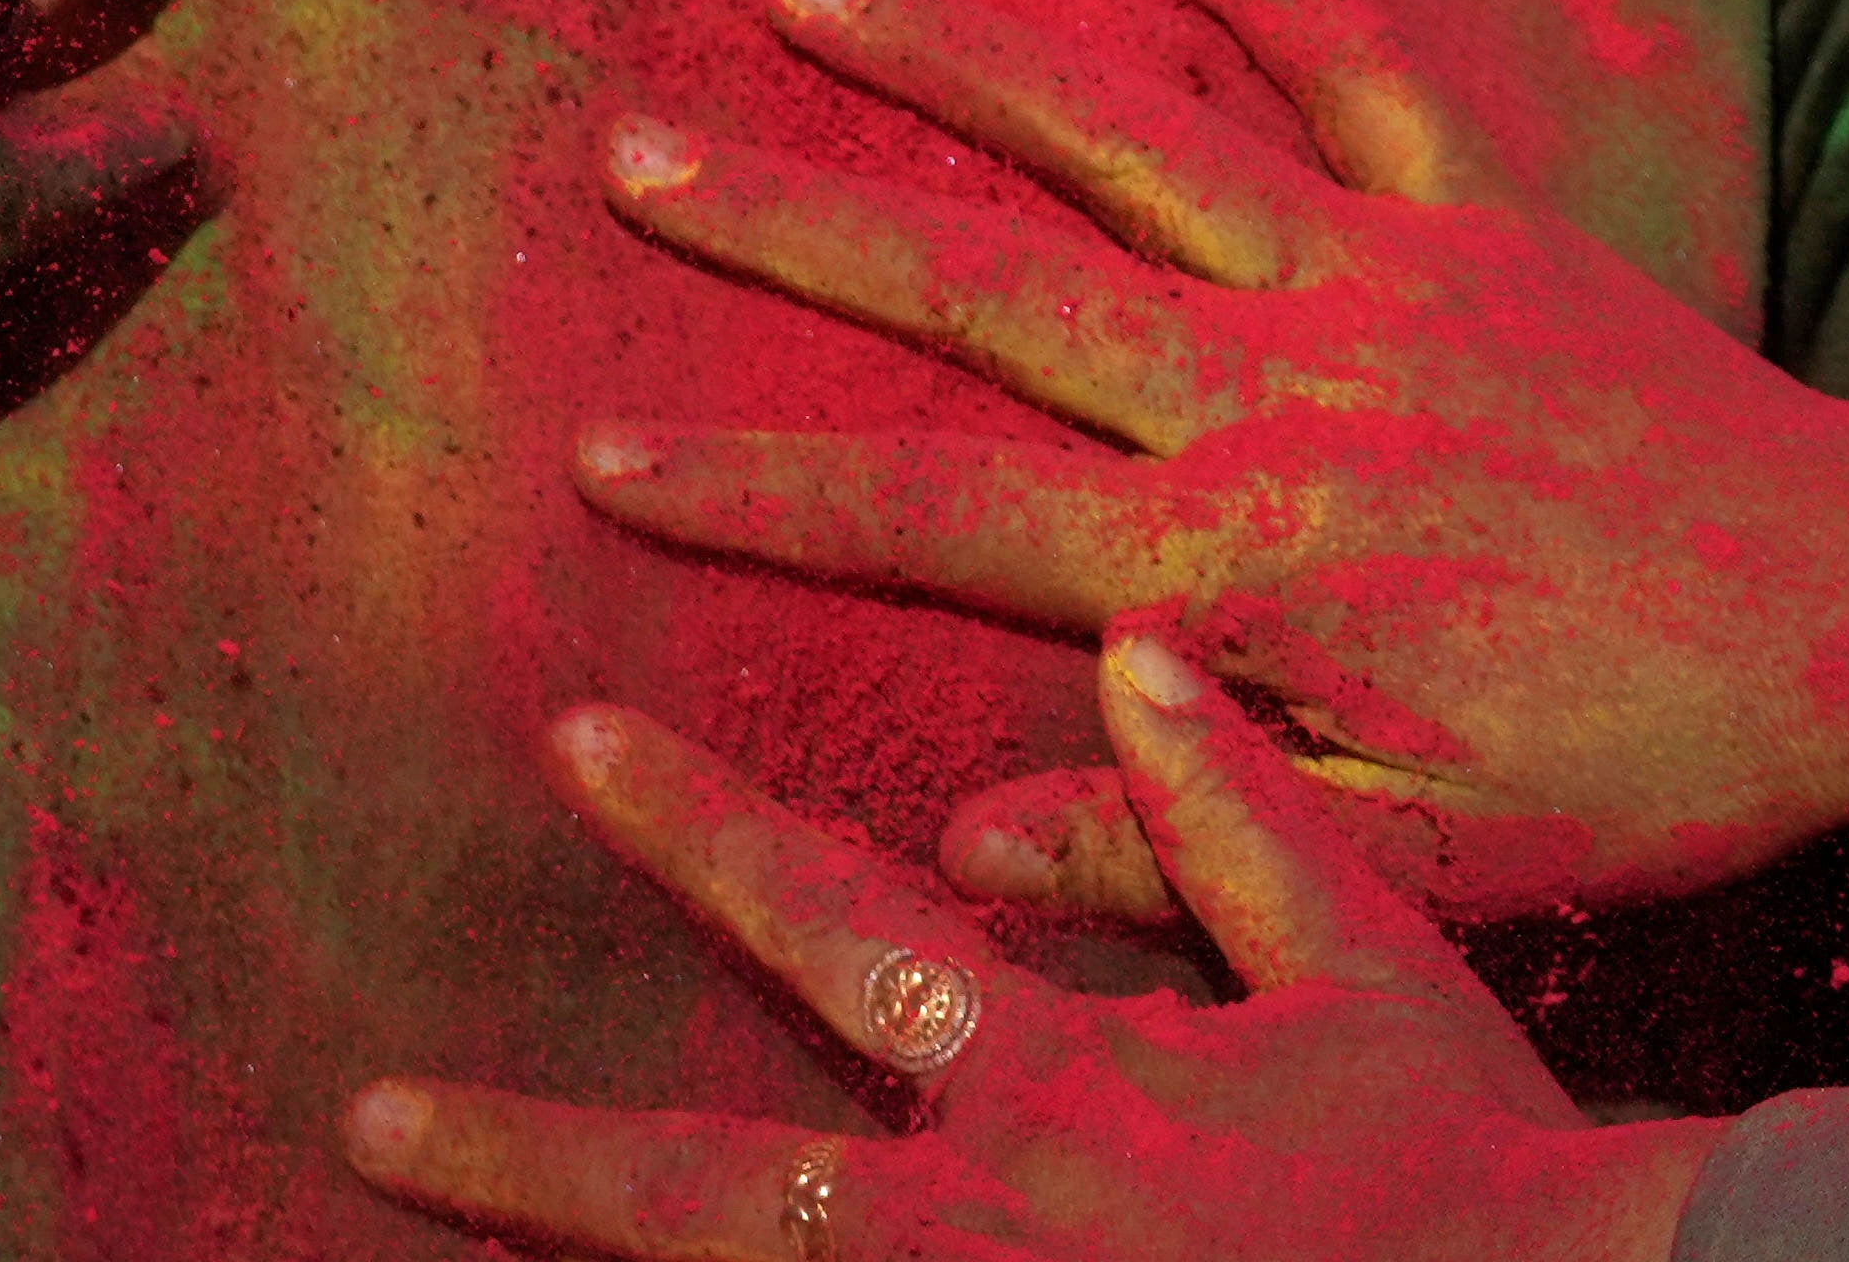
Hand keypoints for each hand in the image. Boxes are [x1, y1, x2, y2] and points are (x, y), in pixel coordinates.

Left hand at [333, 638, 1701, 1261]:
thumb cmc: (1476, 1153)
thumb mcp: (1373, 953)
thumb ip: (1230, 807)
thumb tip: (1129, 644)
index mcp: (1060, 1084)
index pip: (838, 928)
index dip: (698, 834)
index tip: (574, 744)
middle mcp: (993, 1224)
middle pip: (721, 1200)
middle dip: (535, 1166)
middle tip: (372, 1126)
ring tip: (440, 1215)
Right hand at [570, 0, 1848, 920]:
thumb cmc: (1647, 765)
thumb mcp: (1424, 867)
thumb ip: (1190, 844)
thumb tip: (960, 841)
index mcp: (1239, 560)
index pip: (945, 520)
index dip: (762, 494)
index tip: (598, 457)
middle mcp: (1276, 387)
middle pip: (988, 289)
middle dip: (793, 229)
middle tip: (626, 157)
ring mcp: (1374, 276)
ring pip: (1126, 142)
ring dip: (959, 58)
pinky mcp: (1478, 215)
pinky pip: (1348, 64)